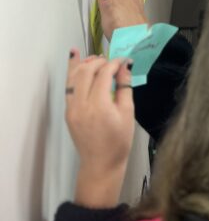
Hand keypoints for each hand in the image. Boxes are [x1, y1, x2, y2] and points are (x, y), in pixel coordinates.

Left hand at [65, 51, 133, 206]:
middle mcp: (81, 105)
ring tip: (96, 56)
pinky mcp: (68, 111)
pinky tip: (75, 57)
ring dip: (84, 63)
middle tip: (112, 61)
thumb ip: (125, 87)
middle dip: (100, 61)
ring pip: (74, 76)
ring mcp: (71, 108)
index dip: (114, 63)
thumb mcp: (128, 113)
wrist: (101, 164)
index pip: (104, 74)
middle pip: (87, 71)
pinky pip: (69, 87)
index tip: (124, 60)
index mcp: (99, 106)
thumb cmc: (119, 141)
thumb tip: (125, 66)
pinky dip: (72, 71)